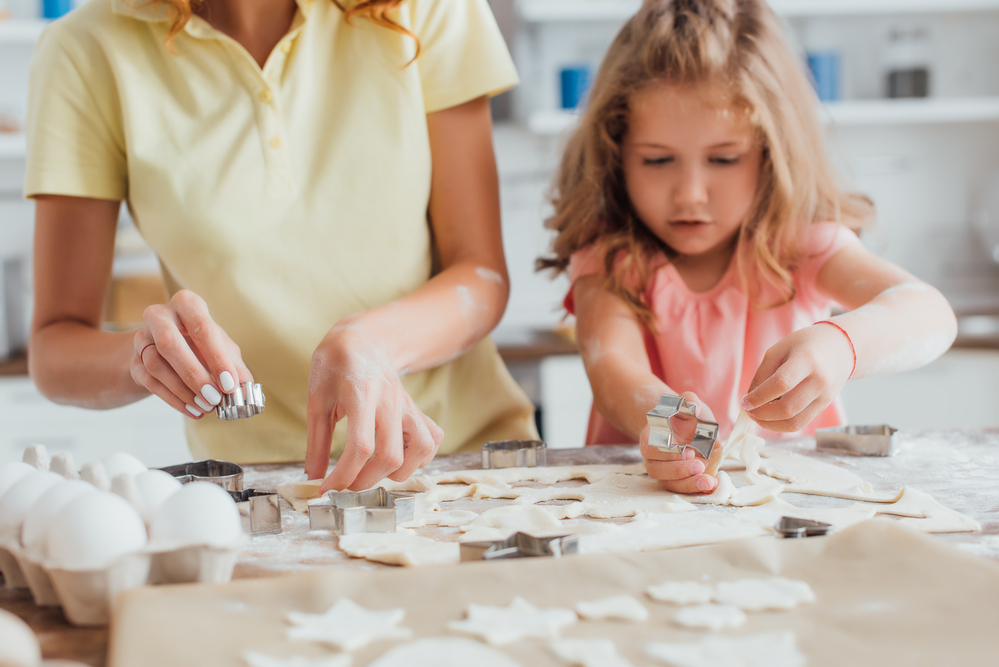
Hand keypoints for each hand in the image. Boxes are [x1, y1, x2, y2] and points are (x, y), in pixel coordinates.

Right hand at [130, 290, 251, 418]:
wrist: (163, 350)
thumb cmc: (200, 344)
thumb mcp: (221, 349)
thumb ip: (235, 366)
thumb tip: (247, 389)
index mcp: (187, 304)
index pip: (201, 327)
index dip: (216, 357)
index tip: (230, 384)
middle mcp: (159, 316)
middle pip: (169, 343)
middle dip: (195, 374)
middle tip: (215, 398)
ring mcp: (141, 338)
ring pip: (156, 365)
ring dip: (183, 390)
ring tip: (206, 407)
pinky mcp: (133, 361)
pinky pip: (149, 382)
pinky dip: (173, 399)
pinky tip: (193, 410)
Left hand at [305, 326, 444, 491]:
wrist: (361, 341)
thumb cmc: (335, 368)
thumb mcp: (316, 402)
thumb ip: (316, 443)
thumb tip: (312, 479)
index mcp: (362, 396)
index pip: (361, 447)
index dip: (343, 475)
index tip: (326, 489)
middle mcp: (391, 401)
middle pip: (390, 456)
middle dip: (365, 481)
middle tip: (345, 485)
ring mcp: (408, 406)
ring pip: (421, 450)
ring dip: (398, 472)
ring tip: (375, 473)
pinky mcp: (416, 410)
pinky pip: (432, 440)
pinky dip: (420, 458)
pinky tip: (398, 459)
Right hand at [641, 391, 718, 493]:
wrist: (692, 428)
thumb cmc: (687, 415)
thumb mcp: (690, 403)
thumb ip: (691, 401)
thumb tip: (695, 407)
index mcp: (651, 436)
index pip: (651, 447)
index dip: (667, 453)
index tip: (688, 451)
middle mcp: (653, 456)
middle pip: (657, 469)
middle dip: (678, 470)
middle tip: (699, 465)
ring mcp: (665, 471)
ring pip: (668, 483)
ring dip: (688, 484)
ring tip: (708, 481)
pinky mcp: (678, 480)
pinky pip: (682, 489)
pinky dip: (696, 489)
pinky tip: (712, 485)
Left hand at [742, 323, 853, 431]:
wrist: (840, 348)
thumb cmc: (804, 345)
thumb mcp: (778, 350)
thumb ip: (762, 374)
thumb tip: (749, 400)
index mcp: (806, 360)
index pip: (781, 384)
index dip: (759, 397)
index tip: (744, 401)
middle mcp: (819, 380)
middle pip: (787, 408)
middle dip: (761, 414)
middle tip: (747, 410)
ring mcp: (824, 396)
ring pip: (794, 422)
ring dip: (769, 424)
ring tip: (756, 416)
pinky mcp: (824, 406)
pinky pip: (800, 423)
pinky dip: (781, 425)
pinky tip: (770, 417)